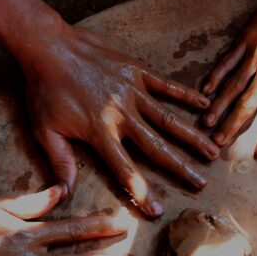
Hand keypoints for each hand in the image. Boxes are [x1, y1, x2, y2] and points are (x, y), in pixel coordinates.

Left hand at [24, 24, 218, 217]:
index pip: (125, 170)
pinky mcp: (135, 70)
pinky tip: (205, 104)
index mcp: (100, 132)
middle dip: (182, 168)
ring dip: (192, 137)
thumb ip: (61, 163)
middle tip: (202, 183)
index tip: (158, 211)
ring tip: (213, 151)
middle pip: (157, 147)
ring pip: (169, 118)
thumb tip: (65, 195)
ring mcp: (132, 91)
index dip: (142, 192)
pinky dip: (186, 94)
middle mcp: (122, 114)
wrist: (47, 44)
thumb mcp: (45, 131)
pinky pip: (166, 84)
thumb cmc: (43, 90)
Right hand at [203, 0, 256, 156]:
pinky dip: (216, 75)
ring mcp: (256, 53)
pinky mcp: (246, 39)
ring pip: (233, 84)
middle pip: (248, 102)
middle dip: (232, 125)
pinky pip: (227, 60)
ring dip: (219, 105)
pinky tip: (205, 90)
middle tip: (218, 144)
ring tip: (206, 122)